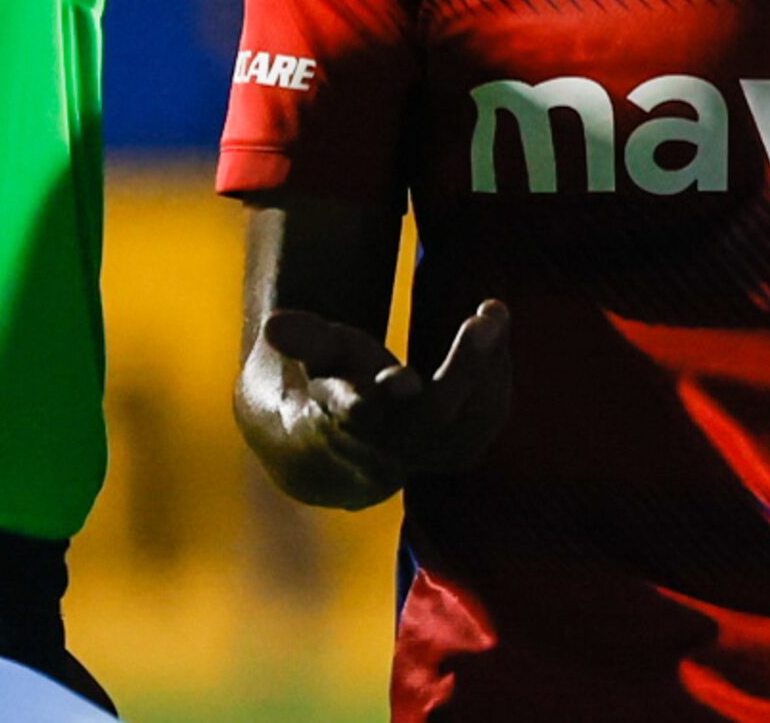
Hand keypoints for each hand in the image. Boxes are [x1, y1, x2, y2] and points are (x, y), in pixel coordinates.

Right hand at [238, 300, 511, 509]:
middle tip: (483, 318)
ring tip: (493, 314)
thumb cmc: (331, 384)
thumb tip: (272, 326)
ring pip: (468, 424)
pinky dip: (497, 379)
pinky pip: (484, 424)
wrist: (336, 456)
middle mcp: (388, 445)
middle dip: (463, 368)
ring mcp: (425, 455)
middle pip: (433, 417)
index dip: (384, 399)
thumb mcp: (317, 356)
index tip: (404, 380)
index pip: (366, 415)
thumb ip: (303, 339)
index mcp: (348, 419)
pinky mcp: (454, 454)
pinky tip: (497, 338)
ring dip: (490, 367)